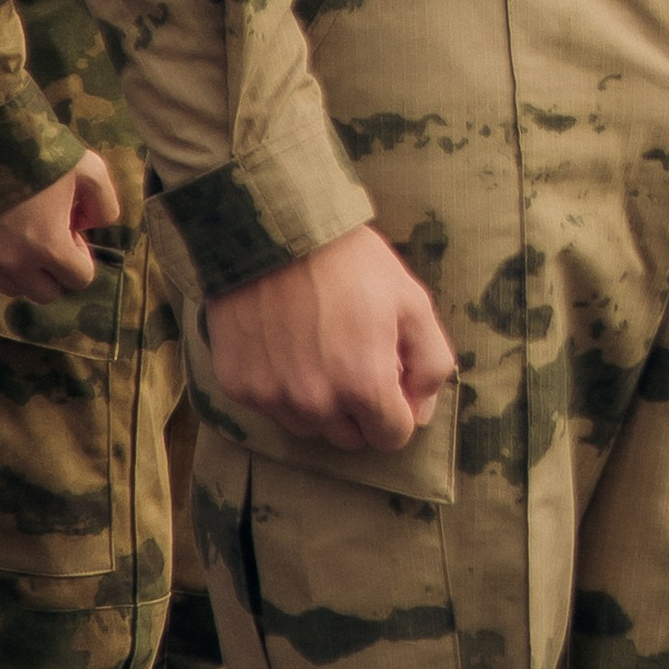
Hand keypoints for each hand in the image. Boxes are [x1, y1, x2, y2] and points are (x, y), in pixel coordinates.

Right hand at [0, 150, 118, 301]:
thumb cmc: (38, 155)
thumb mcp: (89, 170)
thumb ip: (104, 204)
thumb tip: (91, 226)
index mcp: (50, 247)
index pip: (80, 279)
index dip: (81, 257)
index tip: (71, 232)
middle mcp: (15, 263)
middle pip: (46, 293)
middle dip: (55, 271)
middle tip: (49, 237)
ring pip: (13, 288)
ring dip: (25, 271)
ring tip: (24, 237)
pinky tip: (1, 232)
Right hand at [205, 224, 456, 455]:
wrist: (273, 230)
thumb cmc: (350, 263)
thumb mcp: (413, 302)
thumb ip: (430, 364)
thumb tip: (420, 412)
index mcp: (364, 386)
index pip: (391, 437)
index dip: (398, 409)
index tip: (391, 378)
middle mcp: (315, 403)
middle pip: (349, 437)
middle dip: (360, 409)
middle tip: (355, 358)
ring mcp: (271, 396)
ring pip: (309, 426)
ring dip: (319, 402)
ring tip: (319, 349)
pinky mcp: (238, 385)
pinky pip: (270, 406)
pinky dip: (281, 386)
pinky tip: (285, 344)